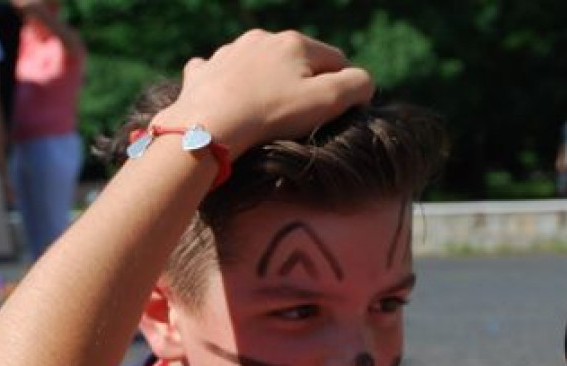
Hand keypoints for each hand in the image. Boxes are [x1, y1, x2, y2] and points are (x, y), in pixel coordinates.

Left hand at [154, 30, 373, 157]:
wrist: (209, 127)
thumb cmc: (271, 115)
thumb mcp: (326, 102)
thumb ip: (356, 85)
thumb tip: (363, 81)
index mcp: (295, 43)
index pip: (336, 60)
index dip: (343, 87)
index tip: (334, 113)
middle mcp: (262, 38)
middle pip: (297, 61)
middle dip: (303, 84)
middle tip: (298, 118)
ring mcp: (229, 52)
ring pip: (260, 65)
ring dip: (267, 84)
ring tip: (265, 115)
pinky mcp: (203, 71)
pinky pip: (222, 73)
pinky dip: (230, 86)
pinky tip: (231, 104)